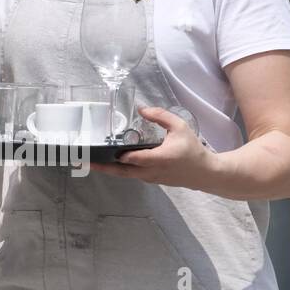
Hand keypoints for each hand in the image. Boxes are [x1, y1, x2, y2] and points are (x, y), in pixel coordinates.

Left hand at [88, 106, 214, 186]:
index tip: (103, 150)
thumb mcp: (180, 127)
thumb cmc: (192, 149)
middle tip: (85, 163)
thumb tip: (142, 109)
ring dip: (110, 169)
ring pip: (126, 175)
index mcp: (158, 159)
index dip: (119, 155)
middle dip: (103, 168)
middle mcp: (151, 172)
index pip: (133, 158)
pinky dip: (120, 170)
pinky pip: (132, 175)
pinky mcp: (151, 180)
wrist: (204, 173)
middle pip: (122, 172)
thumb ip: (161, 116)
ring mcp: (150, 178)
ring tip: (93, 162)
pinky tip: (112, 162)